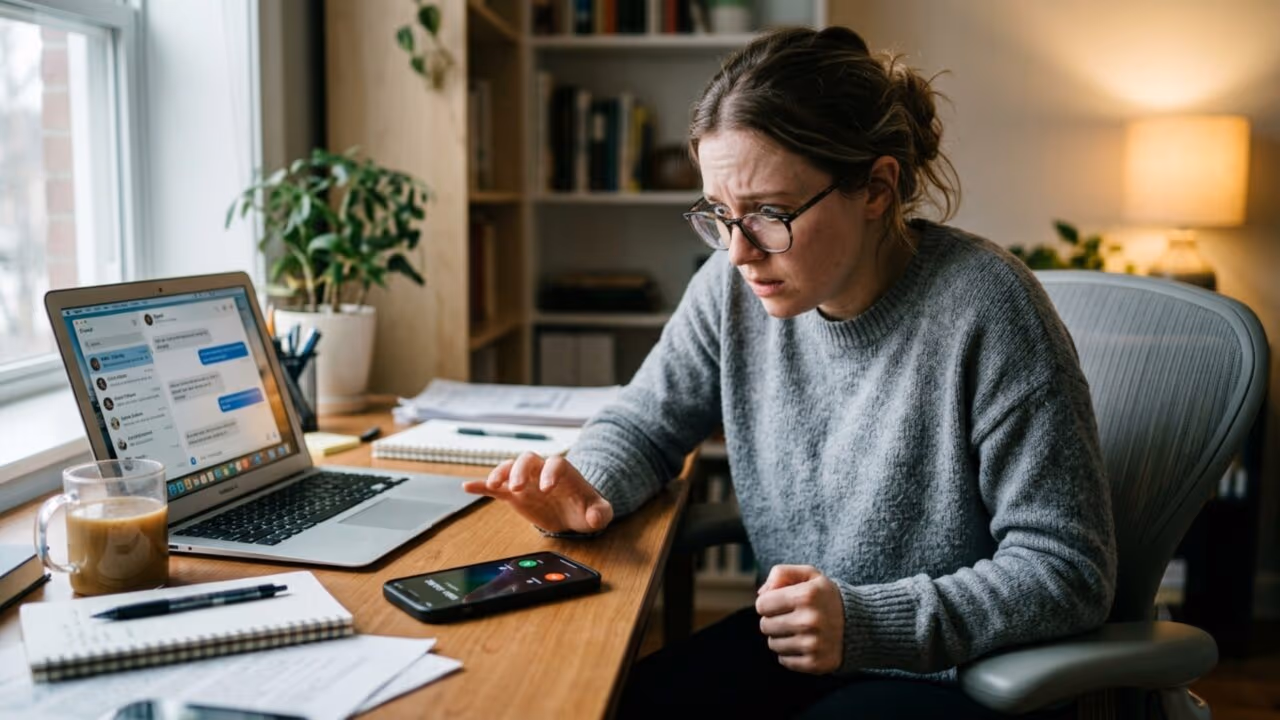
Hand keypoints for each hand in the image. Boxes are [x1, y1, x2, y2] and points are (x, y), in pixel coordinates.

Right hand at [461, 452, 613, 534]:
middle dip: (520, 470)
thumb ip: (600, 513)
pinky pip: (495, 487)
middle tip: (517, 487)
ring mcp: (526, 481)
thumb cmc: (586, 508)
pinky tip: (468, 487)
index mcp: (563, 472)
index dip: (549, 472)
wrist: (574, 512)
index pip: (555, 463)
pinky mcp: (514, 494)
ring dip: (499, 474)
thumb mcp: (599, 512)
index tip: (546, 488)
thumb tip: (595, 516)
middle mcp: (541, 472)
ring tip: (492, 485)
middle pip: (527, 459)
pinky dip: (481, 485)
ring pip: (509, 468)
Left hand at [755, 565, 844, 673]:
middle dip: (773, 620)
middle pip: (765, 626)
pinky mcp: (815, 663)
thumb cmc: (826, 597)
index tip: (780, 603)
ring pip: (773, 644)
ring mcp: (813, 644)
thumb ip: (782, 573)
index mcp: (806, 596)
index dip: (768, 603)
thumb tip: (761, 594)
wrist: (862, 624)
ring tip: (800, 630)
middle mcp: (809, 621)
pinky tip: (805, 643)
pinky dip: (790, 653)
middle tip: (791, 617)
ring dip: (781, 637)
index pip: (762, 604)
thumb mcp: (809, 575)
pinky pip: (783, 660)